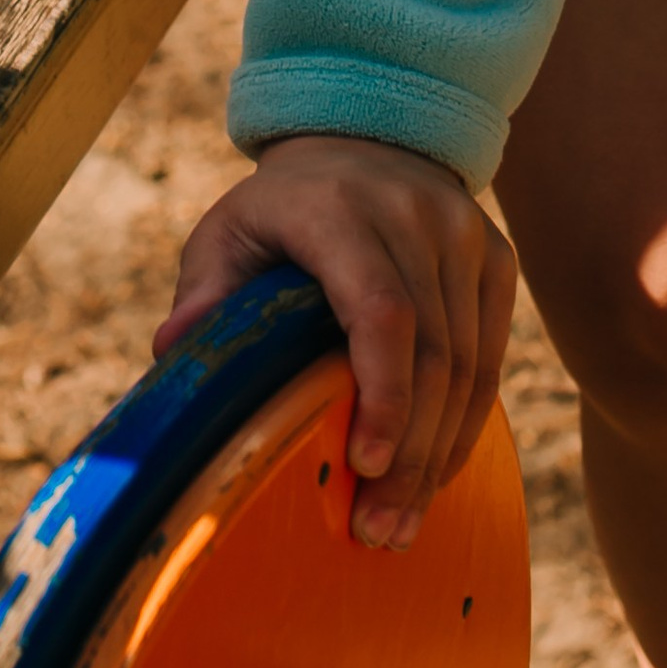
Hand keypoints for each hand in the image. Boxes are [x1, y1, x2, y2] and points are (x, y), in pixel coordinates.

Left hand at [155, 130, 515, 551]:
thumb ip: (206, 289)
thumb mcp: (230, 230)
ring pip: (471, 366)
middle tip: (379, 531)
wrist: (367, 135)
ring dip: (440, 454)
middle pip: (433, 354)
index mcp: (341, 211)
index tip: (366, 467)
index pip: (382, 311)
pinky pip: (491, 358)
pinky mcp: (497, 261)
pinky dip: (465, 424)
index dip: (384, 394)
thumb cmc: (282, 207)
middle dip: (410, 453)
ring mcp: (467, 238)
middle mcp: (416, 219)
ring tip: (402, 524)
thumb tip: (169, 350)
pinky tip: (435, 474)